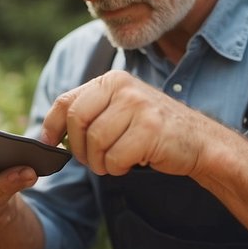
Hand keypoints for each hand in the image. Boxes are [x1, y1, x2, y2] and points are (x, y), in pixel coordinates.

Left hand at [40, 71, 213, 176]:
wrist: (200, 141)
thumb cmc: (154, 131)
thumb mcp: (121, 111)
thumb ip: (90, 114)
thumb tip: (48, 135)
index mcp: (112, 80)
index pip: (67, 101)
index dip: (51, 126)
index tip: (47, 144)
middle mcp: (124, 87)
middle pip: (78, 122)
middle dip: (79, 149)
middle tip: (93, 161)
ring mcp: (138, 106)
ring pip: (95, 142)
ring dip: (100, 162)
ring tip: (114, 162)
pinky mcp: (150, 130)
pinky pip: (115, 158)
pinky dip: (117, 168)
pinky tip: (131, 164)